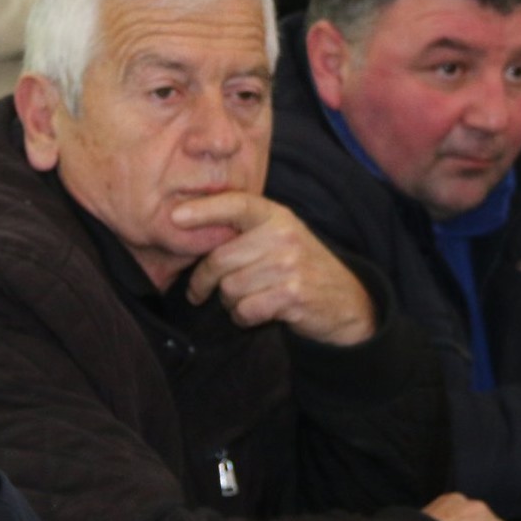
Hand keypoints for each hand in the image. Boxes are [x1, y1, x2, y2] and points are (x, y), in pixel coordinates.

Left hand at [175, 192, 375, 345]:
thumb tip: (190, 229)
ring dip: (230, 302)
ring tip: (247, 300)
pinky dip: (244, 317)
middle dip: (203, 281)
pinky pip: (245, 309)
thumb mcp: (280, 238)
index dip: (204, 209)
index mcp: (277, 216)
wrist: (346, 302)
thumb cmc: (300, 268)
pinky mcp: (292, 295)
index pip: (236, 203)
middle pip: (220, 258)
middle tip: (198, 293)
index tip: (175, 217)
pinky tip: (258, 314)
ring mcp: (289, 265)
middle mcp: (283, 235)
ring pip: (229, 288)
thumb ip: (246, 231)